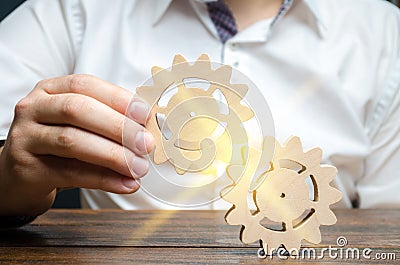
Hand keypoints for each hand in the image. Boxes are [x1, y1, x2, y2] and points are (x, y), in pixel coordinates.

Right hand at [0, 75, 153, 215]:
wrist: (20, 176)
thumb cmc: (58, 146)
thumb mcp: (79, 126)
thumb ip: (107, 122)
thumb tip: (147, 128)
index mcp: (50, 90)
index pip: (85, 85)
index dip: (117, 98)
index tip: (145, 114)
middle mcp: (33, 108)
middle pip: (78, 110)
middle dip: (118, 127)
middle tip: (146, 144)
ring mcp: (25, 137)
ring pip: (72, 141)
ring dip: (113, 155)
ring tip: (139, 168)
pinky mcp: (26, 168)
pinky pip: (70, 172)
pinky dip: (104, 179)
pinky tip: (125, 184)